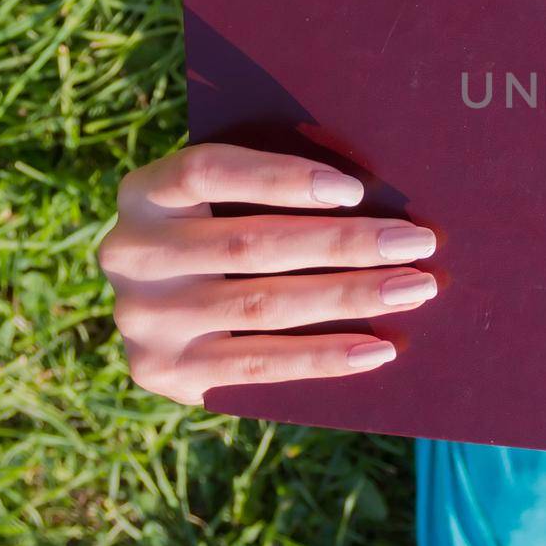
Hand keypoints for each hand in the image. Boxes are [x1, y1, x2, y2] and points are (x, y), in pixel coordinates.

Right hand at [96, 143, 437, 405]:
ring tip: (415, 287)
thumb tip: (380, 188)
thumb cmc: (228, 225)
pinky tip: (379, 349)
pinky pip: (257, 364)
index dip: (280, 178)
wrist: (170, 306)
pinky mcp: (163, 373)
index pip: (207, 171)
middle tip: (417, 241)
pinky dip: (324, 357)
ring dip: (349, 297)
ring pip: (261, 305)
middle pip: (250, 244)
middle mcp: (129, 254)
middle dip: (344, 242)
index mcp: (144, 192)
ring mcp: (142, 319)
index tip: (354, 189)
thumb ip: (273, 190)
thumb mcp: (229, 198)